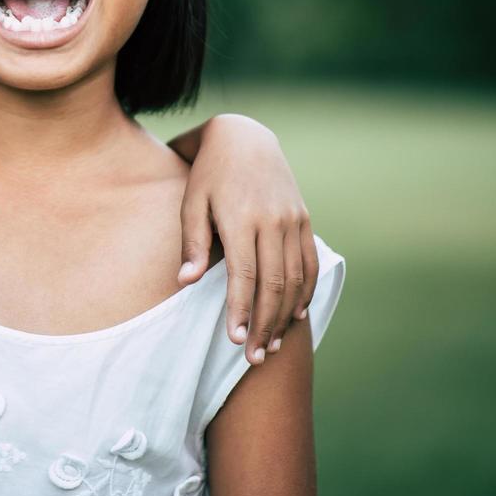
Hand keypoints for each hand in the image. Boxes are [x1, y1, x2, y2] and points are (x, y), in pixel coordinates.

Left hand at [176, 114, 317, 366]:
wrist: (245, 138)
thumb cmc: (208, 175)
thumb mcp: (192, 202)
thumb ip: (192, 243)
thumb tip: (186, 283)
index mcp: (241, 218)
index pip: (245, 276)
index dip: (241, 311)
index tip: (235, 340)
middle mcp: (272, 221)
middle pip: (274, 284)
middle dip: (264, 324)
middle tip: (254, 357)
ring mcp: (292, 220)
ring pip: (295, 279)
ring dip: (285, 315)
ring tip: (272, 344)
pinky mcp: (303, 219)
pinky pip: (309, 263)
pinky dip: (305, 292)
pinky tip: (295, 315)